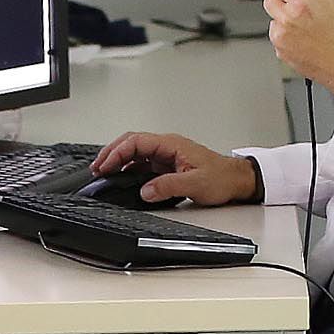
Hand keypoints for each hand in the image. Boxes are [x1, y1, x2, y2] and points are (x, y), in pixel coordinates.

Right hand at [89, 129, 260, 204]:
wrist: (236, 180)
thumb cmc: (221, 178)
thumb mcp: (195, 184)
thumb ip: (168, 186)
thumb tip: (145, 191)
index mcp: (171, 144)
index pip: (136, 142)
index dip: (117, 153)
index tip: (105, 166)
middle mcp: (166, 146)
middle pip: (131, 142)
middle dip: (111, 153)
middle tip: (97, 167)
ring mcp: (166, 154)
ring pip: (135, 151)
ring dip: (118, 159)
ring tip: (103, 172)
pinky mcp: (167, 164)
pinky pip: (142, 162)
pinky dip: (128, 167)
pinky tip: (121, 177)